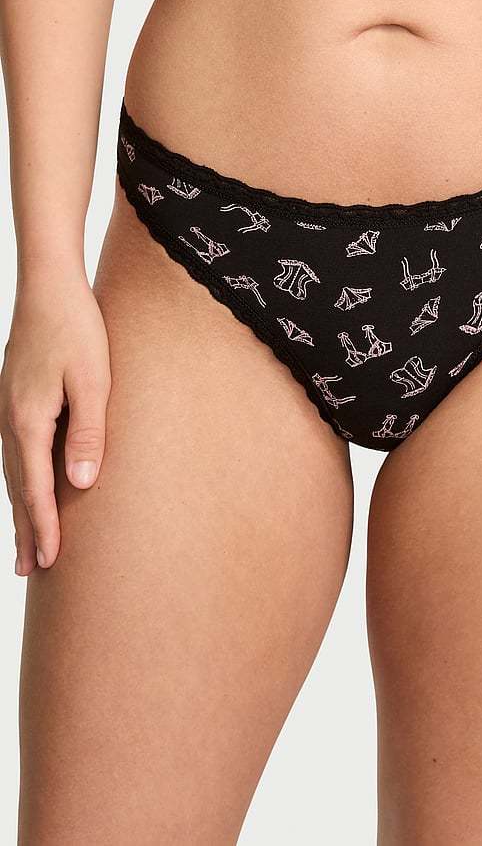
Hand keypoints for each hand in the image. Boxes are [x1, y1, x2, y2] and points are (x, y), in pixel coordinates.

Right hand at [0, 273, 109, 573]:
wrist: (49, 287)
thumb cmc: (78, 330)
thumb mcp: (94, 381)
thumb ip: (88, 433)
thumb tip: (81, 484)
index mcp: (29, 421)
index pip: (36, 488)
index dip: (44, 527)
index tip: (50, 563)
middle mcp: (11, 421)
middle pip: (18, 488)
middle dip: (25, 531)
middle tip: (28, 572)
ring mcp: (9, 410)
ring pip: (14, 472)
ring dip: (20, 509)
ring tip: (26, 542)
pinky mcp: (16, 400)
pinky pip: (16, 452)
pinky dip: (21, 481)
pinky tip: (27, 486)